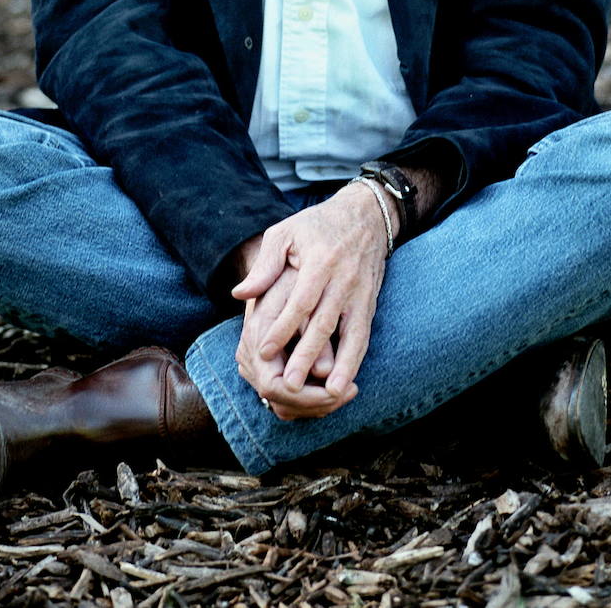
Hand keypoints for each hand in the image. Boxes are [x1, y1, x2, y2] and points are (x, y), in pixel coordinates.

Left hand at [231, 185, 389, 418]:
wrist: (365, 216)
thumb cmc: (316, 225)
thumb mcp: (285, 233)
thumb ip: (265, 264)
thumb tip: (240, 294)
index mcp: (319, 261)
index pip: (299, 301)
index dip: (282, 328)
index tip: (263, 351)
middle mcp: (343, 279)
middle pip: (323, 323)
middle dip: (306, 356)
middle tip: (288, 385)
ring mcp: (359, 293)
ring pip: (349, 334)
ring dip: (338, 365)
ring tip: (325, 394)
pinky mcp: (369, 303)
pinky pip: (363, 335)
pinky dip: (355, 360)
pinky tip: (346, 384)